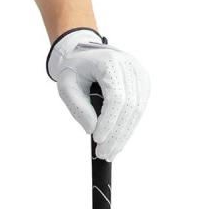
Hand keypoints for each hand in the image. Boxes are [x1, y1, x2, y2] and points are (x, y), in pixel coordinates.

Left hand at [47, 29, 149, 160]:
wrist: (85, 55)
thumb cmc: (74, 70)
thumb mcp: (66, 87)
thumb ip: (77, 107)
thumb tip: (92, 130)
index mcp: (110, 62)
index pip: (116, 97)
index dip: (109, 122)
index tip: (97, 140)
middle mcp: (130, 65)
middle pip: (130, 106)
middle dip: (117, 134)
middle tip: (103, 154)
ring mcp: (139, 74)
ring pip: (138, 109)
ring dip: (124, 135)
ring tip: (110, 153)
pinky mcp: (142, 83)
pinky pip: (139, 108)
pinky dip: (128, 128)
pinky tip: (118, 142)